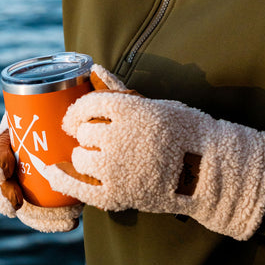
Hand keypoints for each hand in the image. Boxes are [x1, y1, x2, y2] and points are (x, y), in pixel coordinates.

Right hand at [0, 66, 129, 232]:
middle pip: (0, 183)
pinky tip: (69, 221)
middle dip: (3, 196)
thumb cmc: (85, 105)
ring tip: (62, 215)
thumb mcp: (85, 95)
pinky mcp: (46, 196)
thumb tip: (97, 70)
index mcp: (15, 133)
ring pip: (20, 202)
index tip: (4, 167)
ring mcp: (29, 179)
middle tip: (19, 202)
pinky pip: (41, 214)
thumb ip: (95, 85)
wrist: (97, 128)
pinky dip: (51, 221)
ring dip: (36, 216)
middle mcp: (17, 158)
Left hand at [46, 66, 264, 240]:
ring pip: (80, 158)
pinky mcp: (116, 195)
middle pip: (84, 133)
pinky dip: (63, 180)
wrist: (209, 171)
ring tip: (98, 159)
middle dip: (87, 136)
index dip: (76, 112)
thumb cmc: (185, 132)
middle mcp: (118, 137)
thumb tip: (96, 69)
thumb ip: (120, 91)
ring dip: (84, 158)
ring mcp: (115, 167)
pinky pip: (78, 188)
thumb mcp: (155, 105)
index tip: (74, 119)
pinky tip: (55, 174)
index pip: (87, 105)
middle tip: (99, 141)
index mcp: (128, 110)